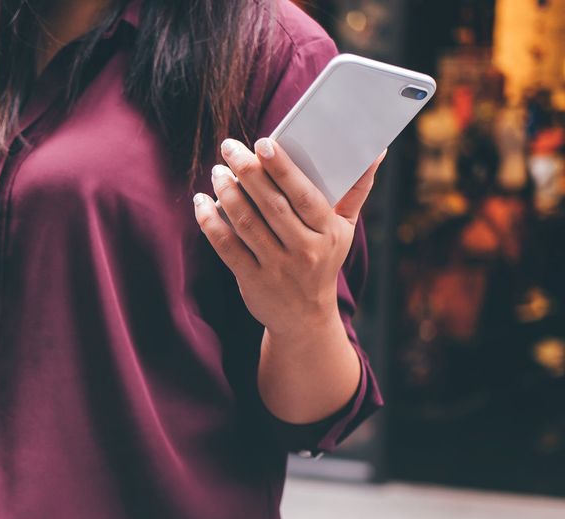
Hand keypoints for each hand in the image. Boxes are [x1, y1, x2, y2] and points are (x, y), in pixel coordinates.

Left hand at [193, 137, 382, 339]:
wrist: (306, 316)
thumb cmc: (323, 259)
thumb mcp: (344, 229)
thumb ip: (356, 190)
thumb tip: (376, 151)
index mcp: (329, 232)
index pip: (303, 195)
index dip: (282, 169)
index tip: (262, 143)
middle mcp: (304, 250)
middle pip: (271, 206)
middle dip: (248, 173)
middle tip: (229, 148)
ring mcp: (276, 267)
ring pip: (246, 223)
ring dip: (227, 194)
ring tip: (217, 172)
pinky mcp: (252, 280)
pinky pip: (226, 246)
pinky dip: (210, 222)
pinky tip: (201, 202)